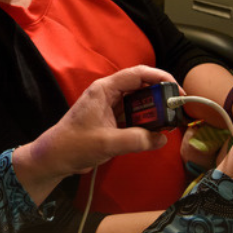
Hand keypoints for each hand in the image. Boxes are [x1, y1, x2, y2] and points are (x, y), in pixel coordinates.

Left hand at [14, 66, 173, 203]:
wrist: (55, 158)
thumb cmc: (74, 145)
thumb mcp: (108, 142)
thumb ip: (137, 140)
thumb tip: (162, 138)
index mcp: (104, 89)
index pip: (137, 74)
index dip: (160, 77)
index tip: (177, 89)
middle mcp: (108, 94)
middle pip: (141, 87)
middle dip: (160, 96)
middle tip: (176, 108)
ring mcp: (110, 107)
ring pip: (139, 102)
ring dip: (153, 111)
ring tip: (169, 121)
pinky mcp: (111, 120)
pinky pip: (133, 116)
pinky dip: (145, 122)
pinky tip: (155, 132)